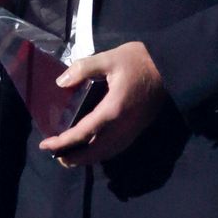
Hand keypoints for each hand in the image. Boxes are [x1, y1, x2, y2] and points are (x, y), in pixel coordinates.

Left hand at [39, 42, 165, 165]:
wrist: (172, 67)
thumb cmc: (140, 60)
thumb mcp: (110, 58)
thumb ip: (84, 68)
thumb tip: (61, 82)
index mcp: (112, 110)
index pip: (82, 134)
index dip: (62, 142)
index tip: (45, 145)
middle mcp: (122, 127)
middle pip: (94, 153)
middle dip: (73, 158)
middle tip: (56, 155)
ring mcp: (132, 130)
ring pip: (106, 154)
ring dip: (87, 159)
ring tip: (70, 155)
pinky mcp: (138, 129)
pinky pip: (116, 149)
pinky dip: (101, 153)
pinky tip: (93, 147)